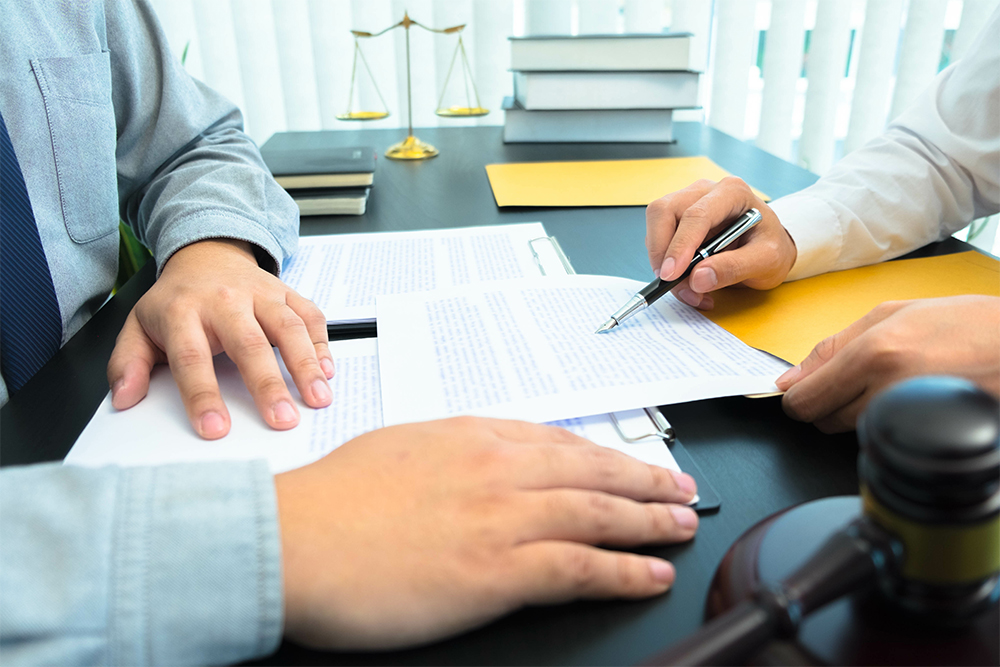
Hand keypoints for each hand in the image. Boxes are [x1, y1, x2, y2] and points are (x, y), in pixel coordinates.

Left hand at [107, 239, 334, 438]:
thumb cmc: (176, 301)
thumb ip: (128, 363)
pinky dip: (322, 343)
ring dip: (306, 364)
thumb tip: (125, 399)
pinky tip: (328, 371)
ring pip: (287, 327)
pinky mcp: (286, 292)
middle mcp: (224, 300)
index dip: (203, 394)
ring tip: (318, 399)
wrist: (206, 255)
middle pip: (248, 343)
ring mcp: (260, 294)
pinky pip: (310, 315)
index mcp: (182, 312)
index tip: (215, 429)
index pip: (191, 358)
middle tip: (282, 420)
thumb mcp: (139, 327)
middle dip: (267, 384)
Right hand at [275, 417, 698, 649]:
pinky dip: (625, 571)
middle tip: (681, 488)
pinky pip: (581, 567)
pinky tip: (650, 574)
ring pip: (600, 514)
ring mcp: (504, 518)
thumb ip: (452, 450)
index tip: (631, 464)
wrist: (296, 539)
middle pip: (594, 472)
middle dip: (645, 482)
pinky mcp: (499, 570)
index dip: (606, 456)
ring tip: (682, 524)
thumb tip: (482, 457)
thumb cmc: (334, 499)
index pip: (561, 443)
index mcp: (474, 437)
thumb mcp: (400, 448)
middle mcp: (500, 469)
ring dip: (650, 521)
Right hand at [645, 177, 796, 308]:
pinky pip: (659, 240)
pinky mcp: (677, 220)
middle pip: (664, 212)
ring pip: (656, 226)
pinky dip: (666, 265)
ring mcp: (687, 203)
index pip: (696, 214)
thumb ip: (735, 268)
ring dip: (662, 262)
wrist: (767, 249)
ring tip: (689, 290)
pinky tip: (688, 282)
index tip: (672, 275)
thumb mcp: (766, 261)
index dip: (680, 245)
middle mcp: (705, 192)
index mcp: (732, 193)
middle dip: (661, 251)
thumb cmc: (770, 248)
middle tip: (670, 283)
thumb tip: (698, 279)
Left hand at [775, 295, 999, 432]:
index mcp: (874, 354)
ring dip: (859, 415)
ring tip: (892, 385)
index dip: (797, 398)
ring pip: (851, 434)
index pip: (803, 400)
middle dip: (828, 406)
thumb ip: (831, 348)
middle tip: (856, 382)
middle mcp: (889, 389)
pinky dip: (886, 426)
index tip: (801, 393)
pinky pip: (885, 440)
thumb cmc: (966, 324)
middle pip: (823, 422)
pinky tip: (906, 403)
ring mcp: (910, 419)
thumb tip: (789, 380)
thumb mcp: (891, 315)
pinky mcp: (927, 439)